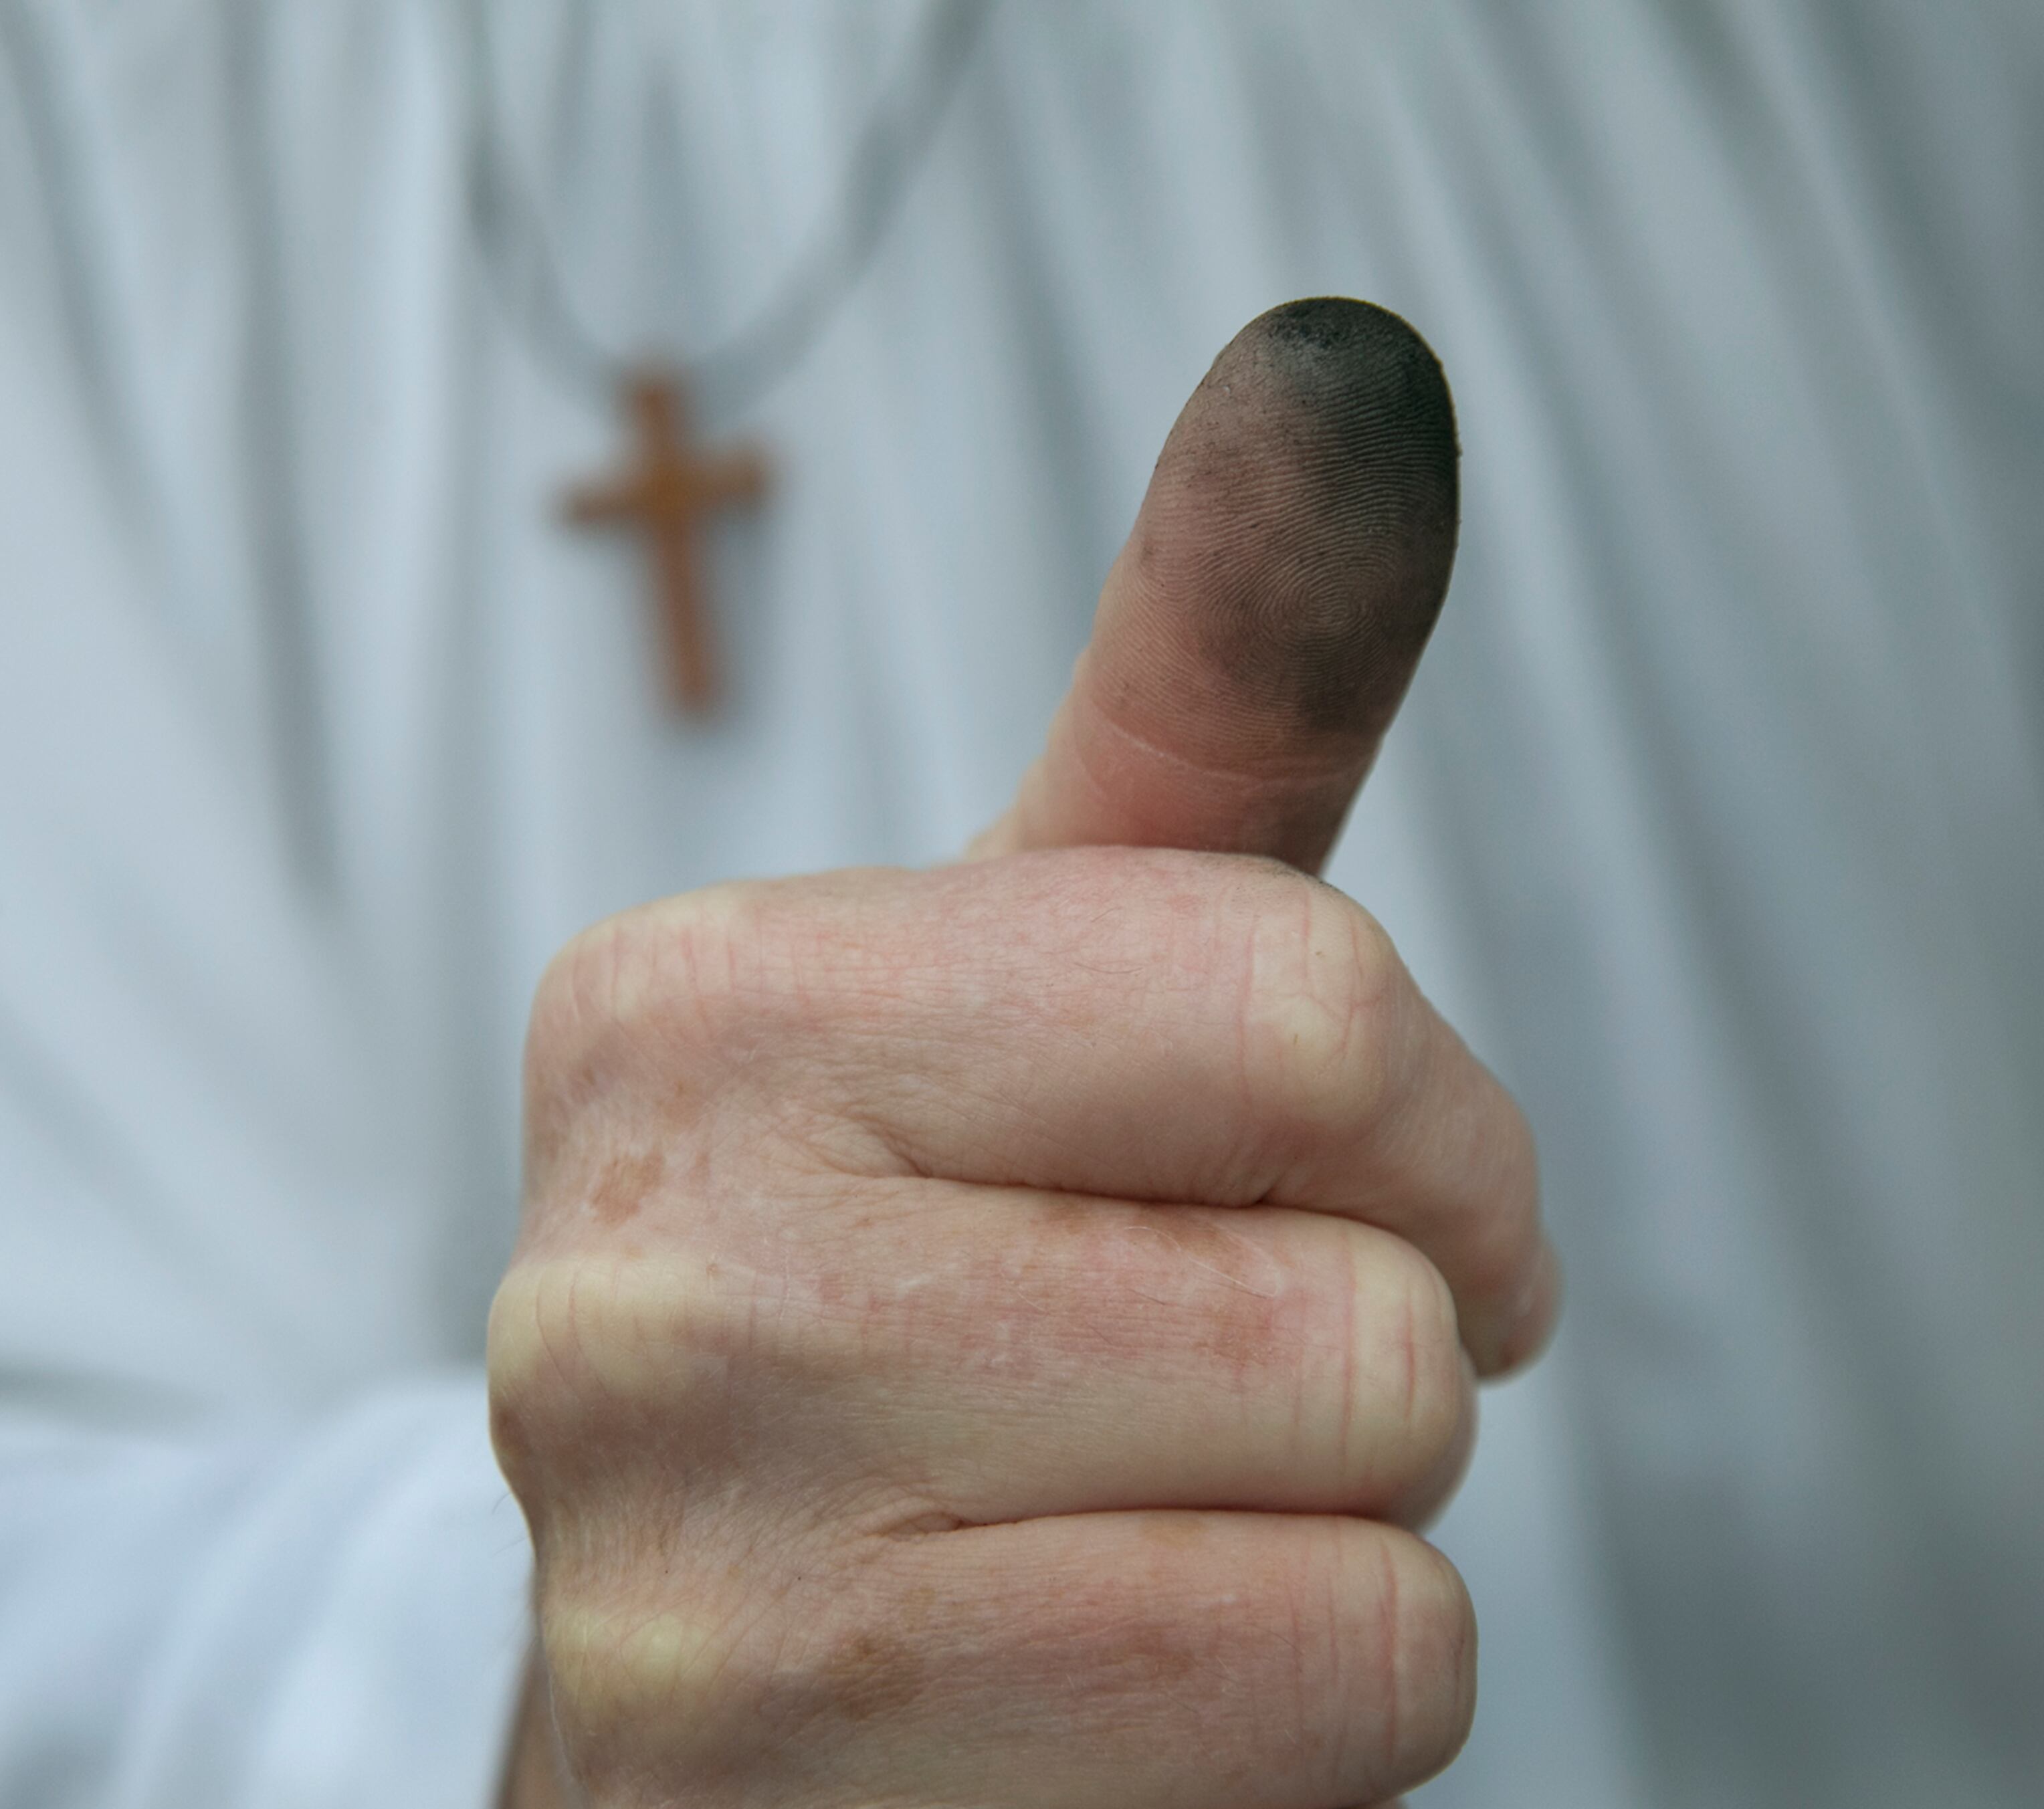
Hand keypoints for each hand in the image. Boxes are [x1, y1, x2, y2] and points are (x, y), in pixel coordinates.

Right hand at [491, 300, 1556, 1807]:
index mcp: (679, 1013)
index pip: (1305, 1000)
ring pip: (1371, 1509)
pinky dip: (1304, 1715)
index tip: (1346, 1192)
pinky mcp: (779, 1797)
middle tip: (1183, 1389)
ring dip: (1332, 1530)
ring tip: (1118, 1529)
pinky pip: (1336, 1700)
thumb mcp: (1034, 998)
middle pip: (1358, 1290)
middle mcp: (628, 1274)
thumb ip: (1196, 706)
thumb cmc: (940, 1293)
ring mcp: (690, 1565)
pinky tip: (1104, 1685)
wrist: (740, 1678)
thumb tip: (1342, 371)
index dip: (1422, 1130)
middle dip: (1364, 1345)